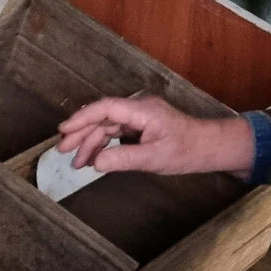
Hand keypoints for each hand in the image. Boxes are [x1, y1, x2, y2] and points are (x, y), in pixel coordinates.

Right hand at [57, 95, 254, 176]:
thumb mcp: (154, 158)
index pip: (107, 108)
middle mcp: (140, 108)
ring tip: (77, 162)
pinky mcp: (142, 125)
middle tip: (62, 151)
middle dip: (81, 132)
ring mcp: (141, 116)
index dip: (83, 117)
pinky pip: (117, 130)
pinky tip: (95, 157)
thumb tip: (96, 161)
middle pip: (104, 115)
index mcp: (143, 110)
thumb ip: (123, 159)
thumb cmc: (185, 150)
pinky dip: (104, 143)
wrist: (207, 147)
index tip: (64, 130)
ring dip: (91, 141)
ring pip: (108, 124)